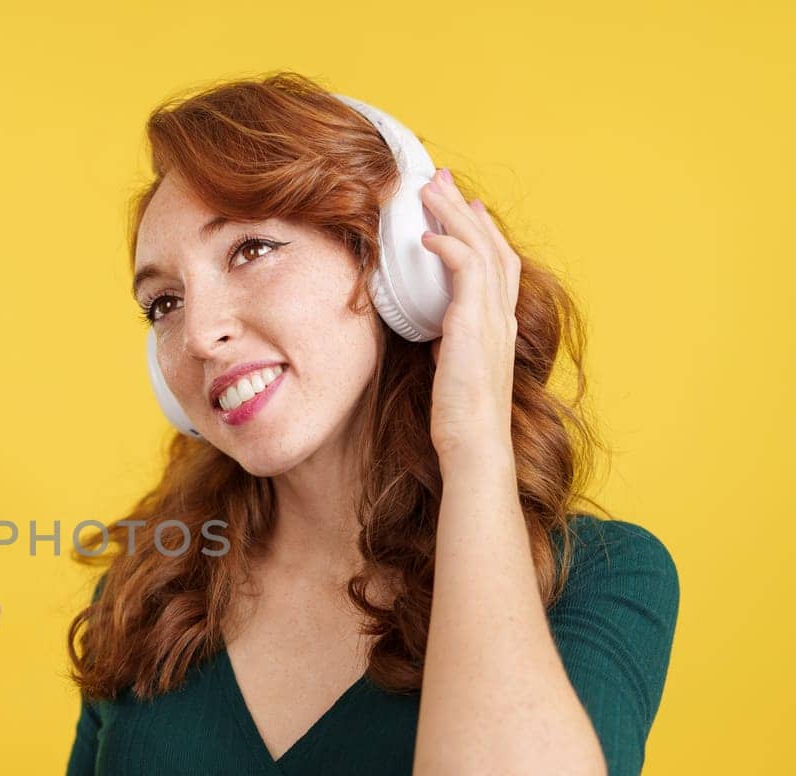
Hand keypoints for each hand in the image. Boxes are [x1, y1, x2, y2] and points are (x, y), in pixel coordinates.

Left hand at [419, 168, 521, 463]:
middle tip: (442, 180)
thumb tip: (436, 335)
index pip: (498, 264)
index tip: (465, 207)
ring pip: (479, 248)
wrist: (475, 444)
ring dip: (452, 215)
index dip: (483, 231)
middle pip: (491, 244)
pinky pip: (465, 270)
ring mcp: (492, 318)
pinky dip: (446, 247)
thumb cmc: (462, 418)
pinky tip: (424, 237)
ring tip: (428, 191)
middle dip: (464, 209)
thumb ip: (452, 344)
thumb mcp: (455, 370)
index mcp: (500, 325)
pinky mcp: (473, 324)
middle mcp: (502, 315)